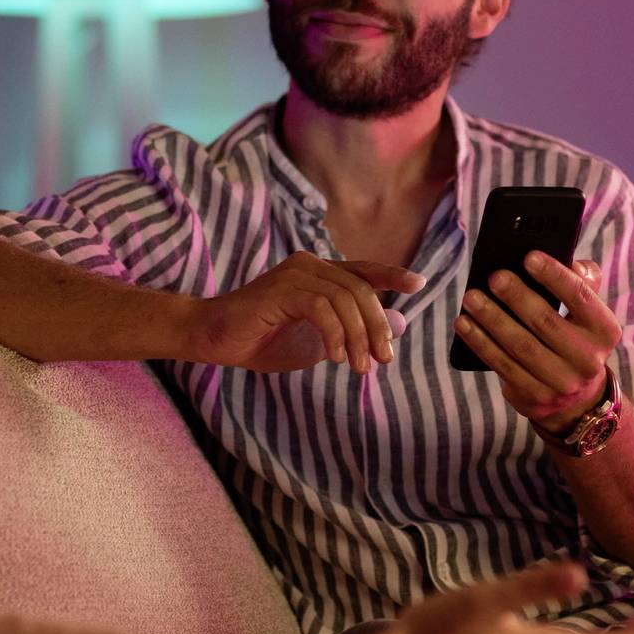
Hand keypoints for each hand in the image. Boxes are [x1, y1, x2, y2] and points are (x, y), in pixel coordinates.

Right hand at [188, 252, 421, 374]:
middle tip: (381, 361)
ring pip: (345, 298)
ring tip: (359, 367)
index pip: (363, 271)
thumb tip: (399, 324)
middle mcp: (309, 266)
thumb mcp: (318, 342)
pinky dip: (334, 333)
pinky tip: (335, 357)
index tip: (418, 285)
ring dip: (358, 336)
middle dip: (377, 327)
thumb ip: (354, 331)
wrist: (215, 340)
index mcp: (318, 275)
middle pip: (360, 289)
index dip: (391, 275)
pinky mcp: (281, 289)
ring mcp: (295, 274)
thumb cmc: (262, 341)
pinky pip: (321, 307)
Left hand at [457, 253, 617, 430]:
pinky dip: (480, 343)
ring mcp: (562, 383)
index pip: (580, 297)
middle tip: (494, 276)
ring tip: (472, 298)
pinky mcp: (535, 397)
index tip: (529, 257)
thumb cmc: (574, 336)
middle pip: (546, 322)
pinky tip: (464, 324)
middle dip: (516, 296)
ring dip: (492, 319)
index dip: (555, 276)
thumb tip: (567, 261)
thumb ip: (582, 282)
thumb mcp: (587, 312)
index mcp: (604, 330)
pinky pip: (503, 366)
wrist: (576, 397)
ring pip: (521, 346)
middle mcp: (588, 359)